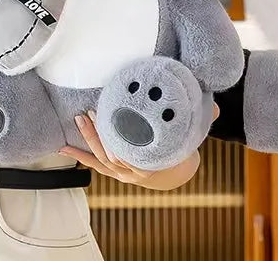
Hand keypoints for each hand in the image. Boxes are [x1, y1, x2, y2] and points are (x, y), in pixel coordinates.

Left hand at [59, 103, 219, 186]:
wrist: (172, 170)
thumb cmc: (176, 144)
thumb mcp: (189, 133)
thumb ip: (201, 117)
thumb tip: (214, 106)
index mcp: (155, 159)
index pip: (137, 147)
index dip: (125, 132)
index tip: (116, 113)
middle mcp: (137, 169)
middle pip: (116, 152)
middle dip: (101, 132)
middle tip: (91, 110)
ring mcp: (123, 172)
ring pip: (103, 158)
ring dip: (89, 138)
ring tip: (78, 118)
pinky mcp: (113, 169)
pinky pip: (94, 163)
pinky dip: (79, 155)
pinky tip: (63, 147)